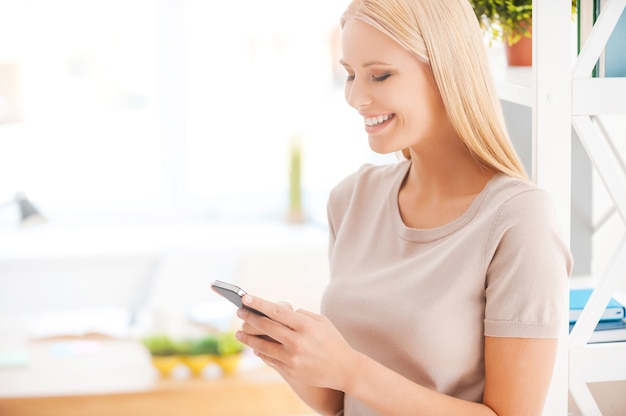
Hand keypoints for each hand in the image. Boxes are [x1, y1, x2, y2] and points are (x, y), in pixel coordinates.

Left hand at [236, 294, 360, 391]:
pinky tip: (254, 346)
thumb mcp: (322, 322)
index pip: (276, 311)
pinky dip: (260, 352)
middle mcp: (297, 341)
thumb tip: (282, 313)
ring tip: (239, 332)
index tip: (245, 298)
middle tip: (239, 312)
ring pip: (263, 345)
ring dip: (248, 338)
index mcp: (305, 325)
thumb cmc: (333, 341)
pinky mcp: (291, 370)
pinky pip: (270, 359)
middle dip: (249, 318)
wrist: (345, 369)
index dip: (258, 304)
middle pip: (266, 327)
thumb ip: (302, 315)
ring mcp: (293, 358)